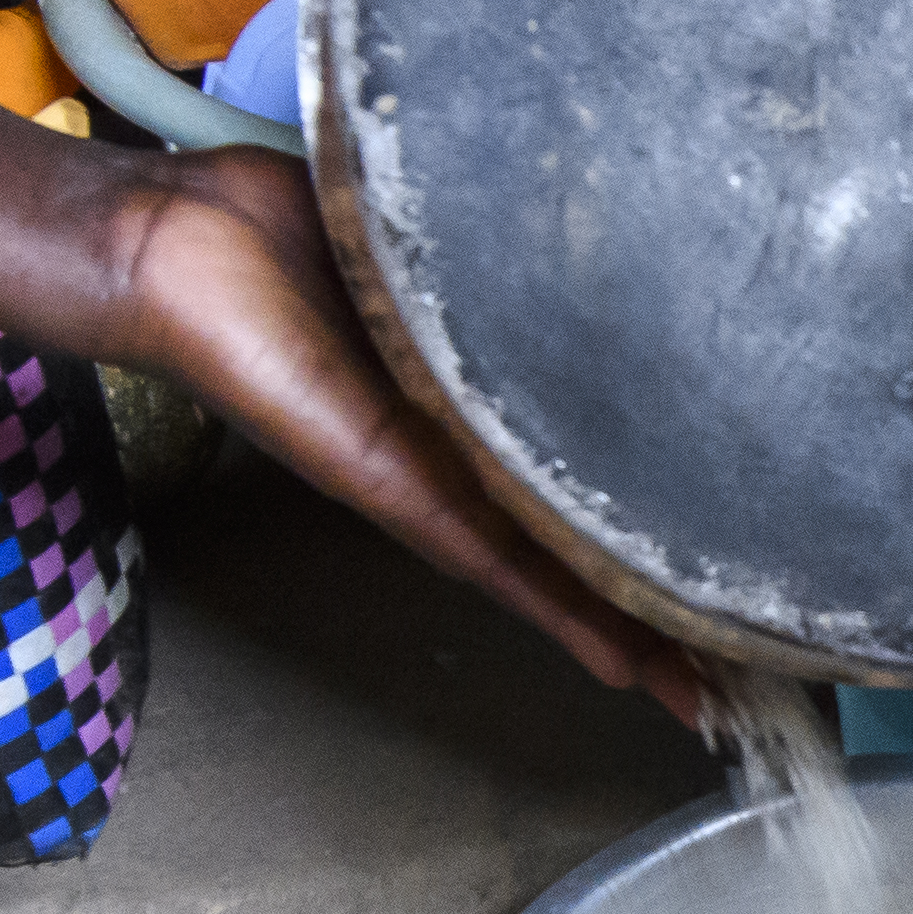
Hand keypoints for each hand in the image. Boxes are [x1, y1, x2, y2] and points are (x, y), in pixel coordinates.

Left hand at [111, 150, 707, 727]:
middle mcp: (456, 457)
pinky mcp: (393, 485)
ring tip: (699, 692)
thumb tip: (582, 221)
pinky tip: (624, 661)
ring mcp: (427, 480)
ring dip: (625, 634)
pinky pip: (495, 559)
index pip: (574, 477)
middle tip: (737, 673)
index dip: (644, 528)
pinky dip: (563, 611)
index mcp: (467, 405)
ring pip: (548, 572)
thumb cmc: (283, 231)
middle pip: (573, 546)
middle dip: (653, 610)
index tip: (720, 574)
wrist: (175, 249)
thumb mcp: (428, 238)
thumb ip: (498, 253)